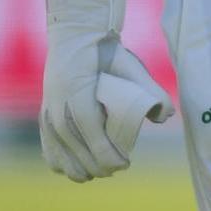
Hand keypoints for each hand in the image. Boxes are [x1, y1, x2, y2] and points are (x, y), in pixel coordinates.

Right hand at [40, 0, 169, 180]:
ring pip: (59, 151)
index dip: (105, 153)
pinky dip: (59, 161)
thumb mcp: (132, 65)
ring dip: (79, 167)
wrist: (76, 36)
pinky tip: (74, 170)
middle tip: (118, 168)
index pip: (89, 131)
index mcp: (77, 91)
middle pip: (74, 146)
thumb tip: (166, 115)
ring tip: (99, 173)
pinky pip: (47, 146)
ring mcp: (47, 110)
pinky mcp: (43, 115)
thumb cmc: (106, 52)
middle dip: (97, 164)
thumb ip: (152, 89)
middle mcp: (57, 104)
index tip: (123, 164)